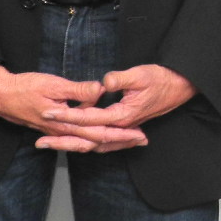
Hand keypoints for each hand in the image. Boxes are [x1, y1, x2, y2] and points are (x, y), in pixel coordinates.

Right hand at [0, 61, 145, 151]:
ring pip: (87, 143)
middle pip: (97, 141)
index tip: (139, 134)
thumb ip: (78, 90)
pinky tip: (100, 137)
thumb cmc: (24, 88)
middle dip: (120, 141)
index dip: (121, 134)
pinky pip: (76, 139)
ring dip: (108, 141)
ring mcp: (57, 132)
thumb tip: (100, 90)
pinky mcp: (52, 128)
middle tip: (141, 140)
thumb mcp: (53, 84)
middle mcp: (62, 132)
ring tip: (127, 139)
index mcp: (65, 123)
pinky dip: (91, 139)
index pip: (99, 132)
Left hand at [38, 64, 196, 152]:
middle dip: (63, 141)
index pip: (89, 118)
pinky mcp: (126, 127)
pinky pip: (104, 142)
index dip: (68, 116)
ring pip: (94, 144)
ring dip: (73, 146)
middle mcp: (122, 126)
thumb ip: (120, 79)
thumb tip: (103, 83)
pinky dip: (89, 144)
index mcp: (123, 115)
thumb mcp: (141, 74)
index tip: (49, 113)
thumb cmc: (162, 79)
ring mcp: (125, 129)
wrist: (181, 86)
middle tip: (40, 144)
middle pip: (88, 140)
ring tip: (52, 146)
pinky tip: (79, 144)